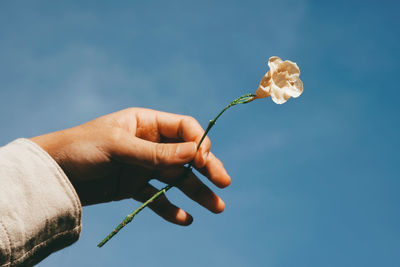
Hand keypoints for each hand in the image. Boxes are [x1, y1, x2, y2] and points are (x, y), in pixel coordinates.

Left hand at [30, 108, 230, 225]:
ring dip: (196, 191)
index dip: (198, 142)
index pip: (183, 128)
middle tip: (224, 183)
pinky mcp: (133, 186)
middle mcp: (148, 143)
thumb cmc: (80, 148)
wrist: (50, 173)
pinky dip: (170, 208)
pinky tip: (185, 219)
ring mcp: (142, 166)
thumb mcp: (119, 147)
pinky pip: (156, 197)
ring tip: (217, 208)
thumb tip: (195, 153)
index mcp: (145, 123)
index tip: (203, 160)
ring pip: (176, 178)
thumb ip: (156, 153)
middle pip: (185, 154)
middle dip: (206, 168)